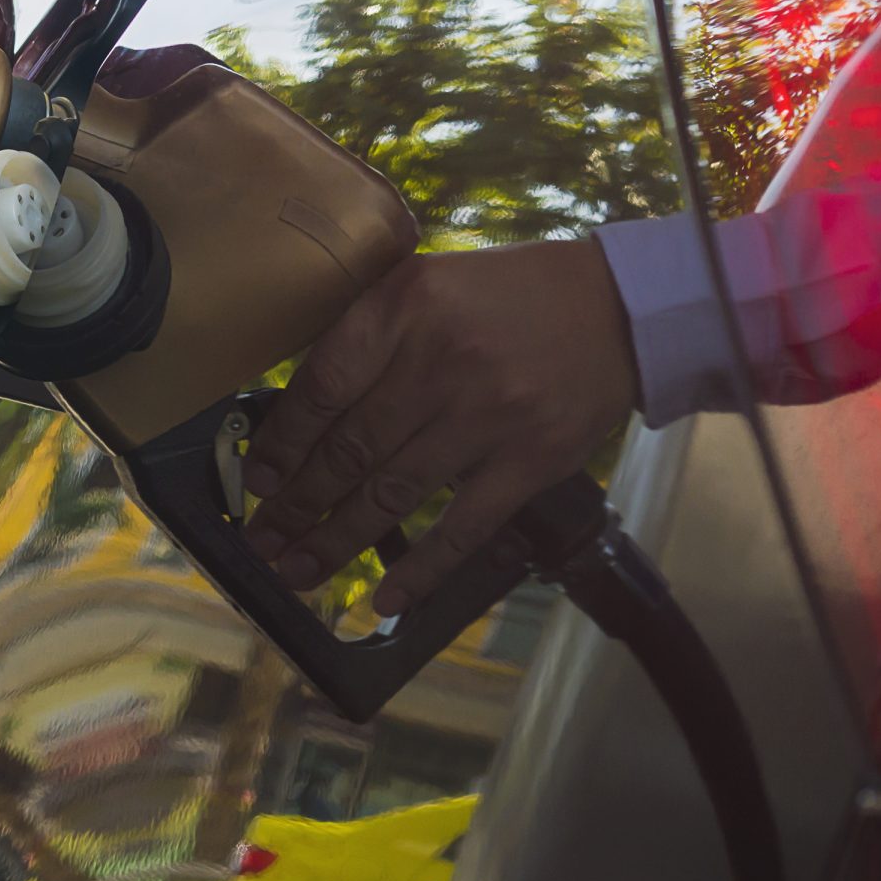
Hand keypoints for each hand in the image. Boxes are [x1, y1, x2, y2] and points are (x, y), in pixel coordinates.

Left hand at [242, 238, 637, 616]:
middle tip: (263, 539)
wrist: (621, 308)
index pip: (322, 387)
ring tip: (297, 569)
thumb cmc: (510, 294)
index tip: (258, 480)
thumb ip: (370, 332)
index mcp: (404, 308)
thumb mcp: (427, 280)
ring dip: (337, 541)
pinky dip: (421, 570)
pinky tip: (384, 600)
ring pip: (392, 494)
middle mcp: (439, 362)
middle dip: (297, 503)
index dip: (283, 441)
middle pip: (350, 449)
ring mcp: (486, 417)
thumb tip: (303, 406)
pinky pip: (462, 528)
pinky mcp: (529, 463)